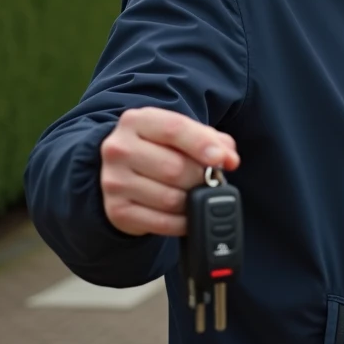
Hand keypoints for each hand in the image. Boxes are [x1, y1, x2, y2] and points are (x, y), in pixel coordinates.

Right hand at [99, 107, 240, 236]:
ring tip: (194, 195)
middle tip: (208, 181)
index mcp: (137, 121)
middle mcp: (119, 149)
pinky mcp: (116, 210)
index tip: (221, 159)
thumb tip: (230, 159)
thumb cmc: (160, 149)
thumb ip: (212, 140)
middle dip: (200, 178)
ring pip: (170, 198)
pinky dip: (182, 222)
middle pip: (174, 168)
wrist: (122, 171)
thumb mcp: (183, 134)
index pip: (174, 130)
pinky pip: (161, 222)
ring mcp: (114, 181)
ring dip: (191, 201)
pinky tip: (186, 215)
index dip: (202, 145)